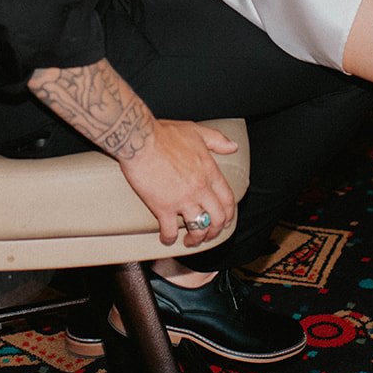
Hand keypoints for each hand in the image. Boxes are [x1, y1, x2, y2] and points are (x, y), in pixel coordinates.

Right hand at [118, 119, 238, 247]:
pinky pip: (170, 231)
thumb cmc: (164, 134)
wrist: (139, 138)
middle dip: (215, 231)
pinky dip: (169, 238)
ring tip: (190, 240)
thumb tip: (233, 146)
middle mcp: (200, 188)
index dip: (228, 214)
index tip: (224, 221)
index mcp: (209, 171)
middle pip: (217, 219)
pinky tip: (166, 238)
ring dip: (196, 238)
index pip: (228, 199)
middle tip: (208, 234)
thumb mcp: (196, 131)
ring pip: (198, 228)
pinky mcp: (162, 207)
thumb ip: (217, 140)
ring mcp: (182, 199)